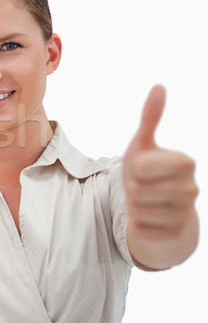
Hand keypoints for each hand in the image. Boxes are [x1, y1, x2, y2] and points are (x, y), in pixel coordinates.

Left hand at [124, 85, 198, 267]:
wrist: (155, 215)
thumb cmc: (147, 176)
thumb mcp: (143, 146)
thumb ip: (150, 118)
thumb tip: (159, 86)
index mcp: (185, 163)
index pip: (144, 165)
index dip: (134, 168)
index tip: (141, 170)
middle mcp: (192, 188)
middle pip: (138, 187)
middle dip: (131, 189)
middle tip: (141, 189)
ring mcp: (186, 214)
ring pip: (139, 208)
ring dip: (134, 206)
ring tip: (144, 204)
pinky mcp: (177, 237)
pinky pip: (142, 227)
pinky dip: (136, 224)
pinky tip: (147, 221)